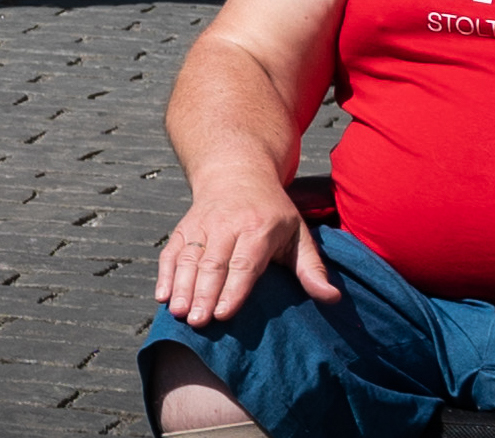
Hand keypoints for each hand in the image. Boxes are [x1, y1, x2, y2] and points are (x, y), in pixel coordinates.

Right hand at [155, 171, 340, 326]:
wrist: (238, 172)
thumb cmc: (274, 212)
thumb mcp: (298, 233)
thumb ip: (312, 269)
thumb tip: (332, 299)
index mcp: (259, 227)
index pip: (245, 262)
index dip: (234, 289)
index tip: (224, 314)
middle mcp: (228, 224)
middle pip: (214, 262)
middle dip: (204, 293)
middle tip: (198, 322)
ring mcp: (203, 224)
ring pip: (190, 257)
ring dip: (182, 286)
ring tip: (179, 314)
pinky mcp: (184, 227)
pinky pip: (171, 251)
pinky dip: (165, 273)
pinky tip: (162, 296)